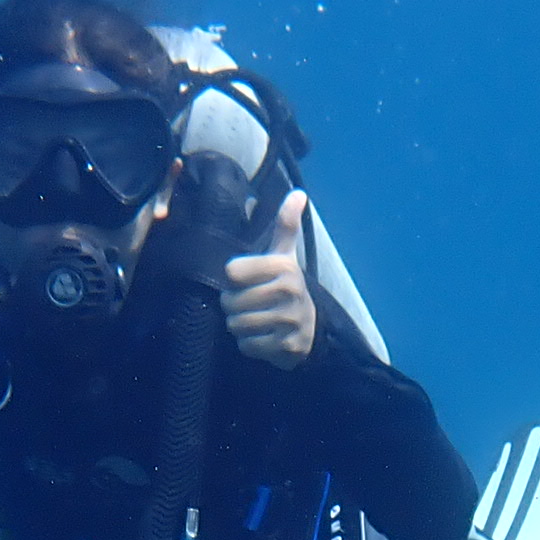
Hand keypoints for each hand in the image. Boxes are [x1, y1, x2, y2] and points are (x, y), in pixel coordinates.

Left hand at [221, 188, 316, 364]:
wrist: (309, 327)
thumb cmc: (286, 286)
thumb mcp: (285, 255)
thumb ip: (286, 225)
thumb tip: (299, 193)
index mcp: (283, 266)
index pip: (232, 271)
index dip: (233, 279)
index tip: (246, 280)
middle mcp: (289, 291)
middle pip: (230, 301)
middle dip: (233, 306)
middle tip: (250, 304)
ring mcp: (289, 320)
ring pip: (236, 325)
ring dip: (239, 326)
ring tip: (255, 320)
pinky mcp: (286, 346)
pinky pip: (247, 346)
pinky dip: (249, 344)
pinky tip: (263, 336)